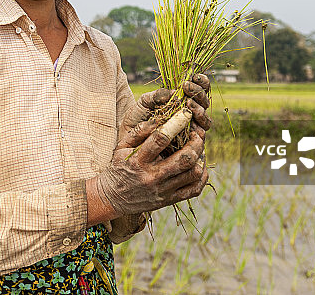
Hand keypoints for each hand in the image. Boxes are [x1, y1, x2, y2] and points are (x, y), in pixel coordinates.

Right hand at [91, 118, 208, 216]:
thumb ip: (139, 131)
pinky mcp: (169, 200)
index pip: (161, 139)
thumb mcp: (122, 147)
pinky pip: (194, 189)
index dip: (177, 124)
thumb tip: (159, 117)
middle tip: (197, 133)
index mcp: (139, 160)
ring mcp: (163, 190)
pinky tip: (199, 165)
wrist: (113, 198)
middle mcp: (152, 177)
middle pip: (184, 158)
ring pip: (192, 173)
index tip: (186, 114)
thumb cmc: (119, 167)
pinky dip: (201, 175)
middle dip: (196, 142)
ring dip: (201, 157)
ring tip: (198, 148)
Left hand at [121, 73, 212, 137]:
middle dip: (199, 93)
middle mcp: (190, 115)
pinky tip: (189, 121)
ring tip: (188, 102)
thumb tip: (174, 92)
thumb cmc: (137, 120)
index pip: (200, 89)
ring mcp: (191, 131)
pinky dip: (197, 128)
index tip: (194, 76)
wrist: (129, 142)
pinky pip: (199, 137)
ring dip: (199, 109)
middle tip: (187, 87)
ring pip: (205, 121)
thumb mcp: (144, 103)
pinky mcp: (189, 145)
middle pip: (205, 103)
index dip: (202, 81)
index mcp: (182, 102)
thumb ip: (157, 95)